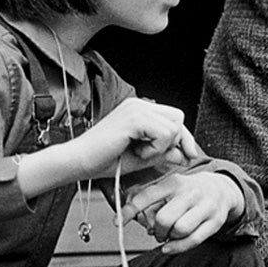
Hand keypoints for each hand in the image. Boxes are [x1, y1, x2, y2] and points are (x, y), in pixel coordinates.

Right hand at [73, 97, 192, 178]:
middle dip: (175, 141)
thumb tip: (186, 154)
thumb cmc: (106, 160)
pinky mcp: (134, 118)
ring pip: (174, 127)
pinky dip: (155, 149)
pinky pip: (164, 133)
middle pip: (178, 118)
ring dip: (161, 147)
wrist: (79, 162)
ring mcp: (136, 108)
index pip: (175, 118)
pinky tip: (137, 152)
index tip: (188, 155)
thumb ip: (164, 153)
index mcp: (140, 109)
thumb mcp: (143, 157)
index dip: (184, 138)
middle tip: (151, 154)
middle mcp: (139, 104)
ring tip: (140, 153)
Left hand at [117, 172, 243, 253]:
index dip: (129, 210)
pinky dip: (178, 248)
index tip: (117, 222)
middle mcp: (190, 192)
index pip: (147, 196)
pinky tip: (170, 247)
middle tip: (158, 232)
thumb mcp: (171, 188)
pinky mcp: (215, 221)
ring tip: (169, 236)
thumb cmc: (188, 193)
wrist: (222, 188)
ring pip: (180, 230)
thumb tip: (132, 221)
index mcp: (174, 182)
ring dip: (169, 239)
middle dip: (157, 230)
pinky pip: (193, 240)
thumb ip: (152, 202)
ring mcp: (205, 206)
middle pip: (164, 218)